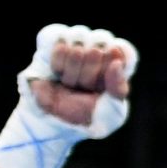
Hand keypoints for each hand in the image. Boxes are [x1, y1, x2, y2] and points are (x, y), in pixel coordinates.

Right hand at [0, 24, 138, 167]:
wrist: (43, 129)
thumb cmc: (80, 124)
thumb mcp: (110, 116)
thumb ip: (118, 90)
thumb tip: (118, 63)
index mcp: (113, 65)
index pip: (123, 49)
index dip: (114, 64)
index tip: (105, 82)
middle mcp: (93, 51)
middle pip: (100, 43)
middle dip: (90, 71)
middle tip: (79, 89)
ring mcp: (70, 47)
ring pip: (78, 42)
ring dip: (71, 67)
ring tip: (65, 84)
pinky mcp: (46, 47)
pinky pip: (57, 38)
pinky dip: (55, 58)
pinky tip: (54, 70)